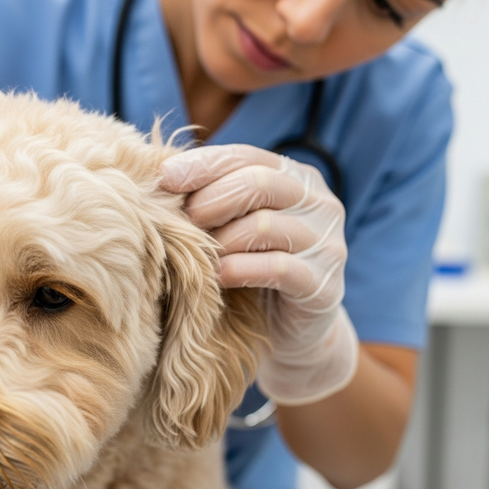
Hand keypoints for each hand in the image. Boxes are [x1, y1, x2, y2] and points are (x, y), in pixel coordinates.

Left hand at [160, 144, 358, 405]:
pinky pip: (278, 268)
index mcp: (297, 177)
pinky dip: (240, 270)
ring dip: (220, 241)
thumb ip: (212, 198)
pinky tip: (219, 277)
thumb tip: (160, 175)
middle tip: (185, 224)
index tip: (165, 179)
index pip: (246, 156)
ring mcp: (328, 243)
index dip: (203, 165)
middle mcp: (320, 203)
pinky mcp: (325, 285)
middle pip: (258, 182)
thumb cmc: (251, 268)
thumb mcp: (233, 226)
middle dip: (210, 201)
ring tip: (201, 257)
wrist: (289, 332)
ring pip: (264, 226)